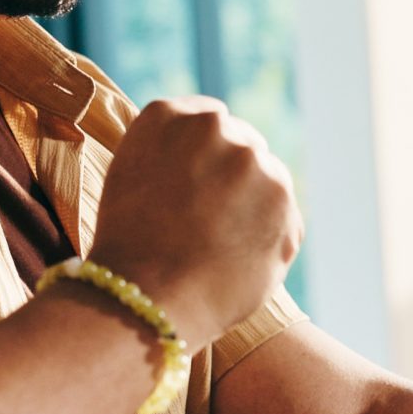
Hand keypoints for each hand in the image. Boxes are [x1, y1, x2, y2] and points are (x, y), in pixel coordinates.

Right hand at [87, 97, 301, 345]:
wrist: (147, 298)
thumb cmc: (127, 246)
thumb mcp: (130, 175)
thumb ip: (171, 149)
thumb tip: (208, 154)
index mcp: (169, 115)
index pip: (208, 120)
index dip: (205, 156)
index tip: (198, 184)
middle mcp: (216, 128)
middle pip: (242, 146)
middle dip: (233, 179)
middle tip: (209, 223)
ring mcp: (255, 164)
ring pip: (267, 182)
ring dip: (254, 208)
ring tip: (218, 249)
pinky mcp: (285, 204)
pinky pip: (284, 221)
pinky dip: (269, 241)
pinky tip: (236, 263)